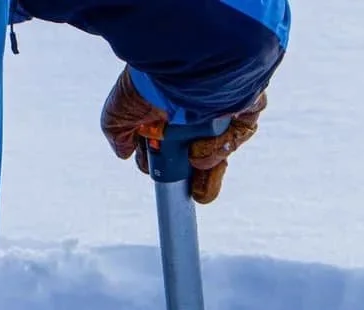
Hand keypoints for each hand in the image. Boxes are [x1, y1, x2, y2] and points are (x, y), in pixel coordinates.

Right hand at [99, 67, 267, 204]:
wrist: (180, 63)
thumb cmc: (147, 82)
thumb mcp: (119, 113)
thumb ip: (119, 135)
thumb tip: (124, 153)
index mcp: (167, 110)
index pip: (172, 148)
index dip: (167, 167)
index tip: (161, 176)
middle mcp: (194, 108)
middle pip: (201, 154)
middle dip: (195, 178)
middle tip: (192, 191)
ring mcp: (220, 107)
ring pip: (222, 148)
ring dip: (207, 162)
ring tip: (194, 160)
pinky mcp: (244, 103)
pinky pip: (240, 132)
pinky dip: (222, 146)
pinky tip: (205, 146)